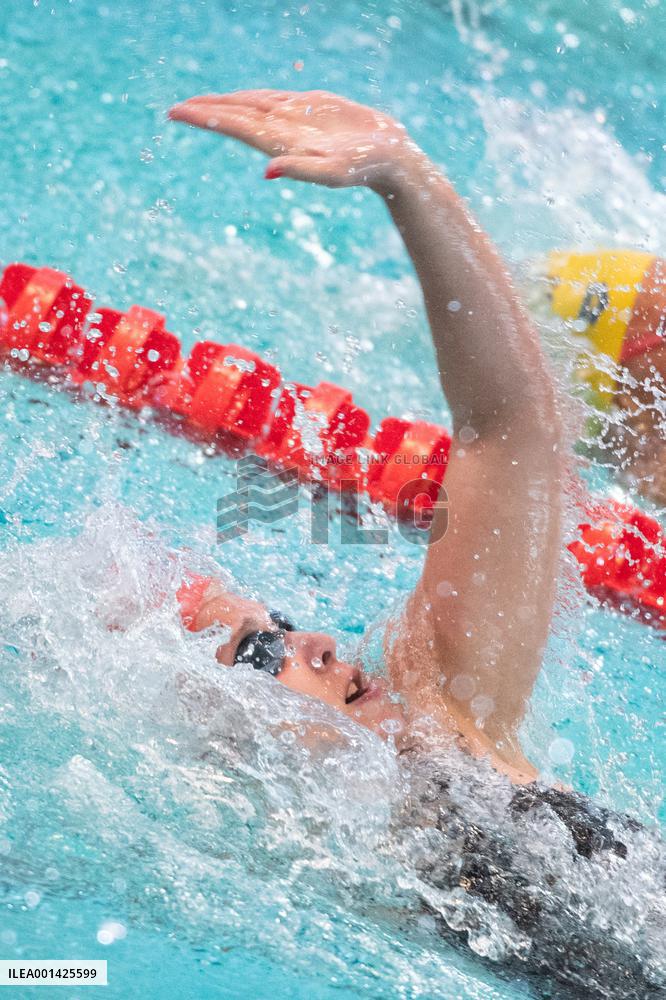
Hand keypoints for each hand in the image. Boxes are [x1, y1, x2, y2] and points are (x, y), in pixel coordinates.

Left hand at [168, 89, 417, 190]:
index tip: (175, 113)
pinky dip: (254, 98)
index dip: (205, 117)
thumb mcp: (332, 172)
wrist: (390, 160)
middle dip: (206, 111)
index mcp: (279, 143)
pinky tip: (243, 99)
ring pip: (252, 107)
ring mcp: (295, 120)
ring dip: (226, 104)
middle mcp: (282, 131)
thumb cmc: (363, 168)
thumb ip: (299, 169)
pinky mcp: (312, 110)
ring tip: (200, 105)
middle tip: (175, 111)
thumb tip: (267, 172)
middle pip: (236, 115)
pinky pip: (274, 100)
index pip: (234, 124)